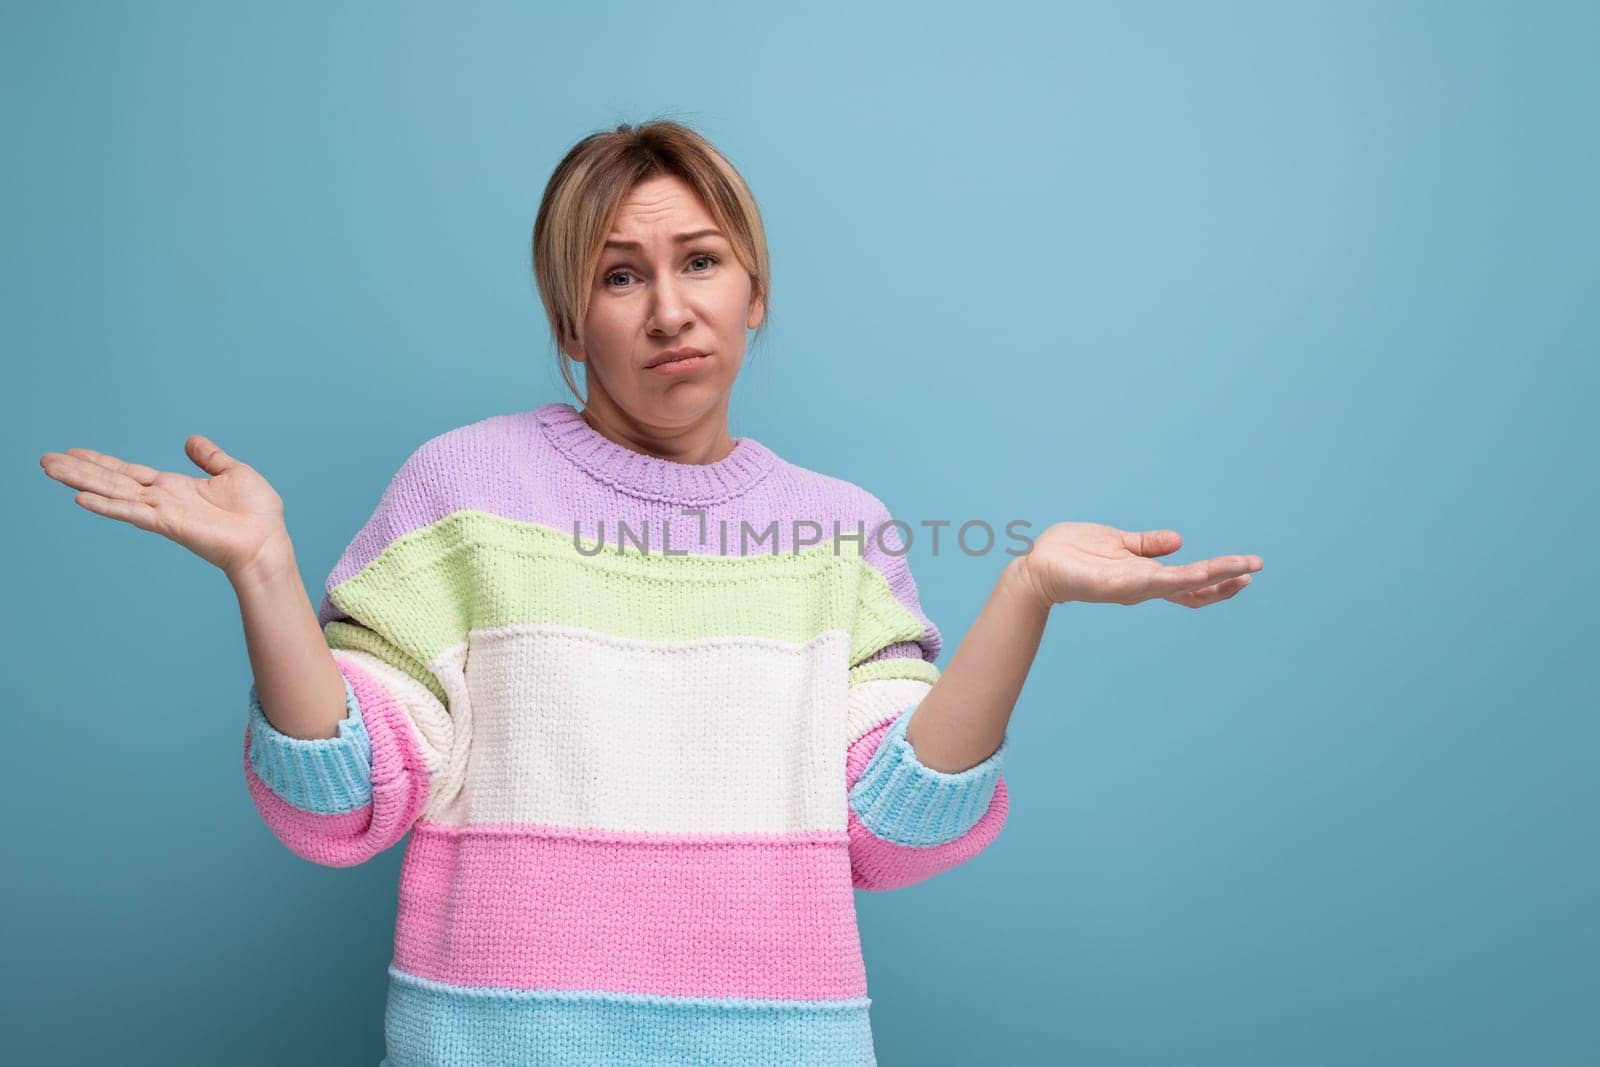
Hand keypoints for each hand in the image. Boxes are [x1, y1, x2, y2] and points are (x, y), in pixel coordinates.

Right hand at [38, 435, 293, 582]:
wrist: (267, 542)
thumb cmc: (257, 514)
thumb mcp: (233, 472)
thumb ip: (209, 458)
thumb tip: (191, 440)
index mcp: (175, 487)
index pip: (129, 472)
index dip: (102, 461)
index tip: (74, 451)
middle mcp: (162, 499)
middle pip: (112, 481)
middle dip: (79, 470)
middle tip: (45, 459)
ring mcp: (162, 512)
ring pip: (113, 492)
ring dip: (81, 481)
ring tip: (50, 469)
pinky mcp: (169, 524)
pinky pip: (132, 512)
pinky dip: (107, 505)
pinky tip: (81, 498)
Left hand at [1016, 522, 1260, 608]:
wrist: (1038, 565)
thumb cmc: (1073, 553)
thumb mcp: (1118, 542)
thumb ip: (1147, 544)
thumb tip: (1179, 541)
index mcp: (1145, 575)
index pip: (1191, 582)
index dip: (1219, 577)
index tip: (1247, 568)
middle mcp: (1144, 585)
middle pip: (1195, 589)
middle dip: (1226, 580)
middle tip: (1256, 569)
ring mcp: (1133, 588)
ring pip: (1183, 586)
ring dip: (1214, 578)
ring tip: (1242, 570)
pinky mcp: (1119, 585)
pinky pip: (1156, 582)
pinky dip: (1182, 579)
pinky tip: (1203, 572)